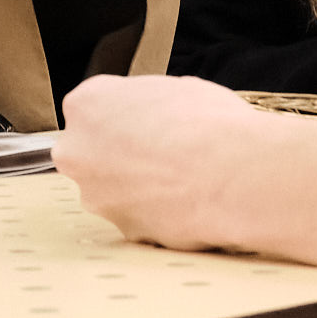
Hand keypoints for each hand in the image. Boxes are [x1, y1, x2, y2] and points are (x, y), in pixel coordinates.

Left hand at [53, 73, 261, 250]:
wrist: (236, 175)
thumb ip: (146, 103)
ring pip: (113, 190)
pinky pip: (138, 218)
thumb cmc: (210, 125)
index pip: (92, 109)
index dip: (125, 116)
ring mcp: (97, 195)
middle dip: (121, 154)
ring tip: (182, 179)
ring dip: (139, 187)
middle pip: (93, 152)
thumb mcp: (176, 88)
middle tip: (162, 152)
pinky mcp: (123, 230)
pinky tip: (187, 203)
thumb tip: (153, 112)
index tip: (145, 123)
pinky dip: (157, 214)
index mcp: (87, 105)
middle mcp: (79, 152)